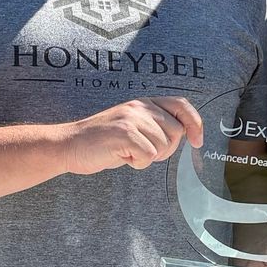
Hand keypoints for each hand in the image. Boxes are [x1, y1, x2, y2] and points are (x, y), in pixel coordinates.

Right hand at [60, 96, 203, 175]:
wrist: (69, 145)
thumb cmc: (101, 141)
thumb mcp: (131, 126)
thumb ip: (154, 125)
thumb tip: (184, 134)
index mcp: (144, 102)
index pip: (181, 105)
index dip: (195, 123)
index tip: (197, 141)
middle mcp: (140, 106)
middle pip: (176, 132)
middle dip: (166, 150)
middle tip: (142, 153)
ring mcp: (132, 118)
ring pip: (163, 146)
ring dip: (148, 158)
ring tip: (127, 152)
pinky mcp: (125, 133)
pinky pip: (148, 157)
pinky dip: (137, 163)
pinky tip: (121, 157)